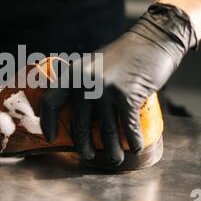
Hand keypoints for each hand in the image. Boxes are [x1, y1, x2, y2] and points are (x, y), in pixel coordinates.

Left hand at [40, 3, 196, 165]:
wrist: (152, 40)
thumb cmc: (122, 55)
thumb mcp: (93, 63)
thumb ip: (81, 82)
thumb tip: (72, 109)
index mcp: (73, 73)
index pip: (51, 102)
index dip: (48, 123)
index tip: (51, 138)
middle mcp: (85, 82)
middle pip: (79, 123)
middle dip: (83, 146)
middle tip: (87, 156)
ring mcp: (106, 89)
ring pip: (104, 130)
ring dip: (111, 150)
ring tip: (114, 160)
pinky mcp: (127, 95)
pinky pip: (127, 127)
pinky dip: (133, 141)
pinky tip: (135, 148)